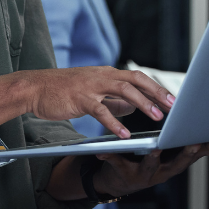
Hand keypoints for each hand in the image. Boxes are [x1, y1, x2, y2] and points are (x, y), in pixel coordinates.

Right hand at [22, 67, 174, 137]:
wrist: (35, 88)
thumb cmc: (63, 91)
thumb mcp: (92, 93)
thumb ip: (113, 100)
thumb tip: (134, 107)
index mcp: (107, 74)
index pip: (138, 78)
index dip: (156, 88)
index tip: (173, 100)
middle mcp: (102, 76)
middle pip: (136, 80)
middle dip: (156, 92)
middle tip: (172, 107)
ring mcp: (91, 86)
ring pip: (123, 90)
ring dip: (142, 104)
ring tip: (156, 118)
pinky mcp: (79, 99)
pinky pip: (100, 110)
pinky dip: (114, 122)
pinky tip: (124, 134)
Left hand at [94, 140, 208, 197]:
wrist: (119, 181)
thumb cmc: (152, 162)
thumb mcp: (176, 157)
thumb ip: (201, 150)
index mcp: (175, 164)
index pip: (196, 155)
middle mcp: (163, 172)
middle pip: (178, 164)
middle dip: (187, 153)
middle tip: (195, 142)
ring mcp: (144, 175)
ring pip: (150, 166)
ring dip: (154, 158)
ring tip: (156, 147)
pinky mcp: (123, 173)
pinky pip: (117, 164)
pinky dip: (110, 158)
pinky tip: (104, 152)